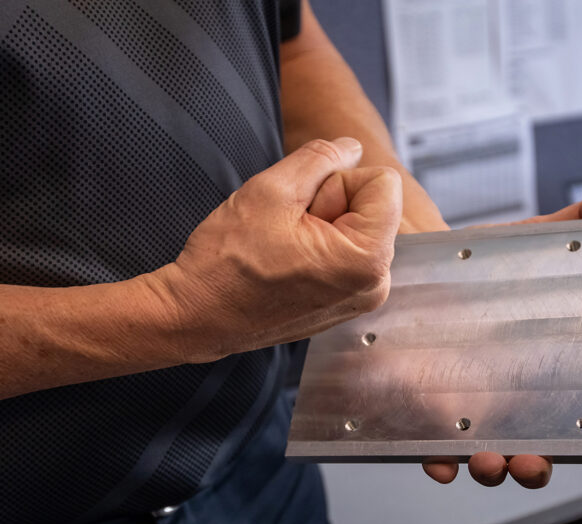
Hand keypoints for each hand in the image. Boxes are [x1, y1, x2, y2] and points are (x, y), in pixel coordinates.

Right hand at [147, 138, 402, 362]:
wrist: (198, 316)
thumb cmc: (228, 264)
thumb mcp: (272, 190)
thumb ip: (321, 159)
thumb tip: (350, 148)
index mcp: (368, 260)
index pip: (383, 183)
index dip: (338, 183)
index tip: (303, 209)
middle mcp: (375, 285)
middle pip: (374, 207)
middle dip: (333, 206)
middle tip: (288, 229)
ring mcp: (362, 298)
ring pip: (358, 228)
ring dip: (325, 226)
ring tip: (285, 246)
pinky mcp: (346, 303)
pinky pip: (347, 253)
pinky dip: (321, 248)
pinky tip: (288, 261)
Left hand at [423, 189, 581, 487]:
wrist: (423, 261)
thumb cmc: (489, 262)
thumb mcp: (538, 237)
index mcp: (537, 374)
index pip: (562, 423)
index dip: (571, 442)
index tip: (577, 448)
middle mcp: (501, 398)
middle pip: (522, 451)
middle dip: (528, 467)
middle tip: (529, 464)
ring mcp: (459, 405)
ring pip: (477, 455)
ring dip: (486, 469)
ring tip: (486, 463)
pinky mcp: (418, 403)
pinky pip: (427, 443)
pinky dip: (433, 458)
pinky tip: (438, 462)